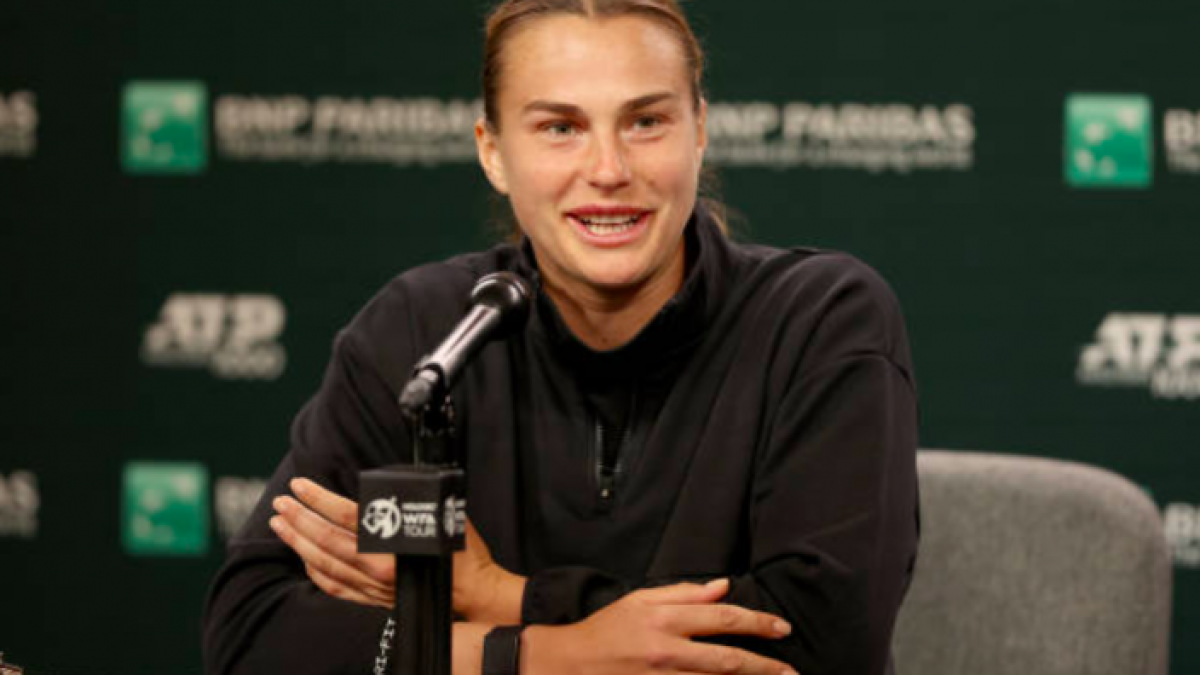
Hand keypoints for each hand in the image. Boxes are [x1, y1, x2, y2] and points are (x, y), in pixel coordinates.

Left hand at [269, 478, 523, 620]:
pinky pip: (334, 587)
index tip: (300, 485)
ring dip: (299, 543)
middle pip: (327, 540)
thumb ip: (414, 498)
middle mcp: (378, 567)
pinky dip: (314, 572)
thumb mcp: (443, 514)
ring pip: (324, 564)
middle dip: (299, 519)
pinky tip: (304, 558)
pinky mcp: (373, 602)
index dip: (319, 498)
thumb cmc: (464, 553)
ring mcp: (372, 587)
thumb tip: (393, 478)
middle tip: (281, 502)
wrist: (476, 594)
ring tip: (281, 525)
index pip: (346, 514)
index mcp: (394, 542)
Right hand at [524, 579, 797, 674]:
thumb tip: (723, 587)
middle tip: (792, 671)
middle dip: (766, 666)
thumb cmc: (605, 630)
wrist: (566, 664)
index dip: (758, 623)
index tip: (782, 629)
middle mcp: (666, 651)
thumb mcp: (640, 601)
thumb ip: (684, 594)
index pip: (723, 619)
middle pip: (728, 660)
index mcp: (665, 620)